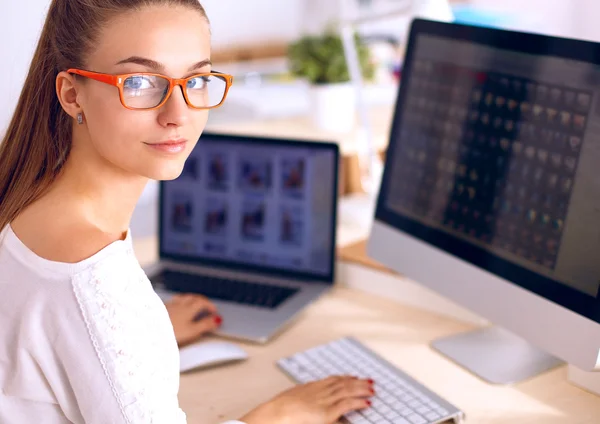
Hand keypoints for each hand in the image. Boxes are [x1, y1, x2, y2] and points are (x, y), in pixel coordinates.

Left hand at [165, 294, 221, 346]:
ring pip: (183, 297)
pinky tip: (176, 306)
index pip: (202, 302)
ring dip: (191, 298)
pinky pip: (173, 301)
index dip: (210, 305)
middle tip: (206, 305)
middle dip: (202, 300)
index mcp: (188, 309)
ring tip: (193, 302)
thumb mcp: (192, 331)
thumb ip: (205, 325)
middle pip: (193, 297)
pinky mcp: (160, 309)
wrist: (150, 332)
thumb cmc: (170, 332)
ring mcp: (169, 305)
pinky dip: (179, 301)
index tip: (214, 311)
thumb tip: (217, 319)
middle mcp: (179, 304)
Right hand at [239, 376, 373, 423]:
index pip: (331, 380)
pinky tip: (367, 403)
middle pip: (342, 383)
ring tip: (371, 389)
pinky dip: (358, 402)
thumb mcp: (290, 400)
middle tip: (368, 380)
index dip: (343, 378)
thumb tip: (303, 403)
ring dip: (361, 389)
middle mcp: (319, 391)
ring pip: (347, 391)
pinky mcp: (327, 413)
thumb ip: (300, 399)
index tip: (352, 376)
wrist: (273, 414)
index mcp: (310, 388)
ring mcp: (324, 401)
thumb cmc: (277, 411)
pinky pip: (346, 405)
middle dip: (357, 381)